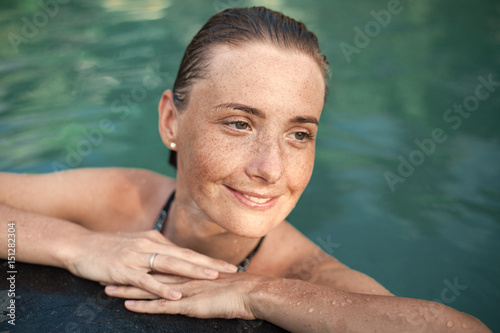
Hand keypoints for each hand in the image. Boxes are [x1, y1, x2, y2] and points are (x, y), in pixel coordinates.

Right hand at [65, 230, 237, 299]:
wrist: (78, 245)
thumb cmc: (108, 248)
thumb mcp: (135, 246)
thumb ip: (154, 252)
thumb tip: (172, 260)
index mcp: (154, 240)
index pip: (185, 251)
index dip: (206, 259)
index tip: (226, 265)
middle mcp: (149, 245)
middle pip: (185, 255)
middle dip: (209, 263)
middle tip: (231, 270)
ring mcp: (137, 256)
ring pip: (171, 264)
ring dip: (193, 271)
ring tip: (212, 277)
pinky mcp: (123, 269)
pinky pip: (146, 280)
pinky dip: (162, 287)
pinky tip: (176, 293)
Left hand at [105, 273, 270, 319]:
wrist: (250, 293)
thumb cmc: (236, 289)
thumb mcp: (213, 281)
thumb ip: (199, 279)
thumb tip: (190, 278)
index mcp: (187, 270)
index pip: (159, 266)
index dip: (140, 264)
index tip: (123, 262)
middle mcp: (182, 277)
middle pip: (148, 274)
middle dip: (126, 273)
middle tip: (105, 272)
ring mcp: (183, 290)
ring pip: (150, 288)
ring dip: (128, 289)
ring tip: (107, 289)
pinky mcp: (187, 304)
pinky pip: (161, 305)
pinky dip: (144, 305)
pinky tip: (128, 306)